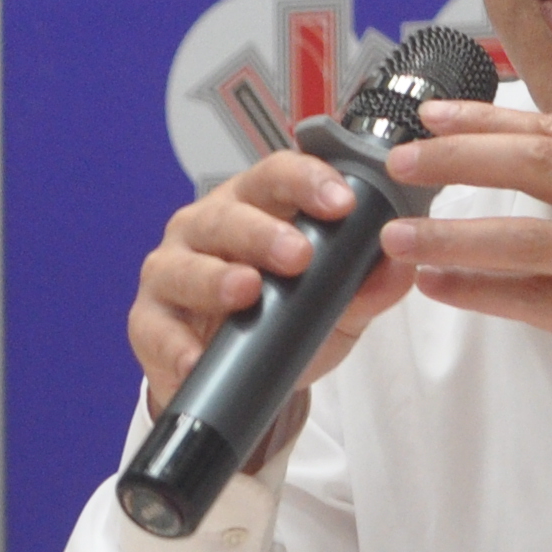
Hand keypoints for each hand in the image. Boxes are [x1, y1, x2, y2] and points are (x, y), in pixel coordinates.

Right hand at [133, 151, 417, 441]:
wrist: (240, 375)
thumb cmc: (283, 317)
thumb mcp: (336, 305)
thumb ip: (366, 286)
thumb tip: (401, 266)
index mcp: (256, 206)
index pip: (278, 176)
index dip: (308, 182)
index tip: (342, 203)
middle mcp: (207, 227)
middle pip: (228, 216)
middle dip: (262, 232)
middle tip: (298, 254)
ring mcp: (172, 270)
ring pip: (183, 265)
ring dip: (214, 277)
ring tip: (245, 291)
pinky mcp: (149, 321)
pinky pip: (157, 330)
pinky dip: (176, 346)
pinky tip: (197, 358)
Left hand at [382, 104, 551, 451]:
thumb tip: (538, 164)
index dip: (485, 120)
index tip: (432, 116)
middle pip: (533, 162)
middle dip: (456, 158)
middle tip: (401, 161)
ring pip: (525, 236)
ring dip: (451, 235)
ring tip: (396, 236)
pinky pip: (540, 303)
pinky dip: (481, 293)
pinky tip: (441, 289)